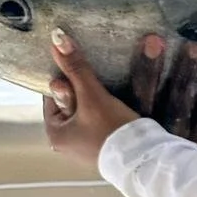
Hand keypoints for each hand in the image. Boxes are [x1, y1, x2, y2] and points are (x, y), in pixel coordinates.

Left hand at [44, 29, 138, 164]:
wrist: (143, 159)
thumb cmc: (111, 129)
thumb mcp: (92, 95)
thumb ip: (76, 67)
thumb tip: (57, 37)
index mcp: (54, 134)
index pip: (52, 98)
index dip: (66, 82)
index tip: (80, 72)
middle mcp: (65, 146)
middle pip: (70, 107)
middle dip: (81, 94)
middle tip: (96, 85)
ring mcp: (84, 150)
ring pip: (85, 116)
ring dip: (94, 104)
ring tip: (109, 96)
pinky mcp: (103, 152)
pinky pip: (98, 127)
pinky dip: (104, 117)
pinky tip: (116, 111)